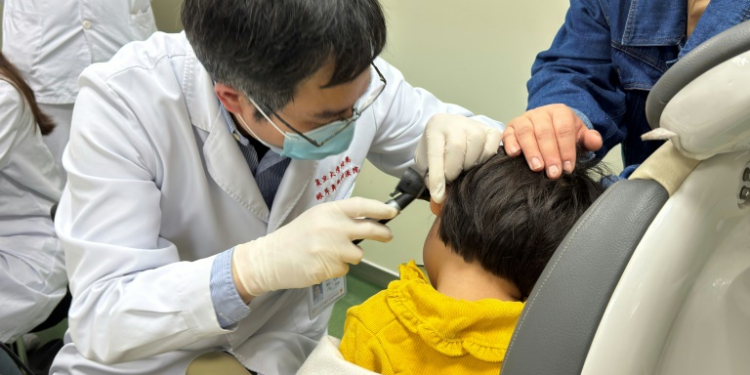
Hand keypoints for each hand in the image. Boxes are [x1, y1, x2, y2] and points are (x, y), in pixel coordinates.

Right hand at [232, 197, 397, 298]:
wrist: (270, 258)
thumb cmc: (295, 236)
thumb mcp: (316, 218)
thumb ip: (339, 218)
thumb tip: (368, 221)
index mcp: (328, 211)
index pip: (361, 205)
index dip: (380, 208)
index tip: (393, 211)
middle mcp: (332, 227)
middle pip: (369, 229)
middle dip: (383, 233)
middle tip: (388, 236)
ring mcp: (330, 249)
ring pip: (358, 254)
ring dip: (350, 256)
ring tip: (330, 254)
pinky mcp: (327, 268)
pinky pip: (344, 269)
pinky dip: (337, 268)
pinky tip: (322, 264)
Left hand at [414, 113, 502, 203]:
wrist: (450, 128)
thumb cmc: (438, 147)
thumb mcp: (426, 160)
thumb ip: (429, 176)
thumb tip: (440, 197)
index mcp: (435, 128)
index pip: (435, 153)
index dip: (437, 177)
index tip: (438, 196)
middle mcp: (455, 122)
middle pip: (456, 148)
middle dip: (453, 170)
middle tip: (451, 178)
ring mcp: (475, 125)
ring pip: (475, 148)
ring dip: (469, 166)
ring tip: (463, 169)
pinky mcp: (491, 130)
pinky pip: (491, 149)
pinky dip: (484, 160)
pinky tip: (476, 162)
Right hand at [502, 104, 602, 178]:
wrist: (546, 125)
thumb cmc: (563, 135)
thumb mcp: (579, 135)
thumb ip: (590, 139)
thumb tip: (595, 141)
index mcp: (560, 112)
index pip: (564, 129)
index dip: (566, 149)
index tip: (568, 168)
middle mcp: (540, 113)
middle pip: (545, 132)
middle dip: (550, 154)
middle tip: (553, 173)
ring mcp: (524, 119)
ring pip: (526, 132)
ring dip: (531, 151)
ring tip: (537, 168)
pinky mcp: (510, 128)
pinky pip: (508, 134)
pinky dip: (510, 143)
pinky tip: (514, 154)